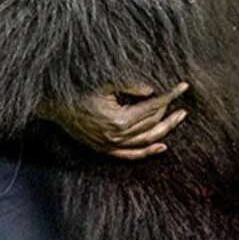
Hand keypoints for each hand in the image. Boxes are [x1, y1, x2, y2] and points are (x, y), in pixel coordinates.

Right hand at [39, 82, 189, 159]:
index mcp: (118, 119)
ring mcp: (110, 145)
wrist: (55, 105)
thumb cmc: (79, 91)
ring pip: (145, 141)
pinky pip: (129, 155)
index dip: (170, 96)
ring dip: (164, 130)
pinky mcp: (104, 149)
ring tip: (178, 119)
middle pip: (152, 125)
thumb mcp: (105, 84)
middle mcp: (116, 136)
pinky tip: (162, 147)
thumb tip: (151, 91)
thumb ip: (129, 86)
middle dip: (170, 114)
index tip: (183, 87)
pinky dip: (146, 152)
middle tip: (184, 107)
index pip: (153, 107)